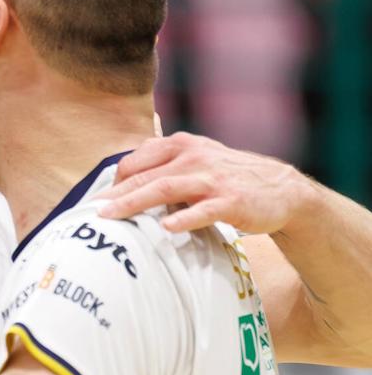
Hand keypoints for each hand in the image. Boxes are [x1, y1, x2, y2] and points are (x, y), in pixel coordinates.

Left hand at [99, 132, 311, 234]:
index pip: (138, 160)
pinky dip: (184, 219)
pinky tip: (167, 228)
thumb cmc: (228, 178)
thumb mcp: (196, 161)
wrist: (281, 190)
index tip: (97, 200)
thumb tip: (121, 181)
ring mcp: (213, 179)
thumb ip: (163, 166)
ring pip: (167, 188)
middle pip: (146, 175)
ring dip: (136, 202)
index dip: (115, 180)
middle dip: (116, 193)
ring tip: (113, 216)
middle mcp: (195, 157)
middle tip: (92, 212)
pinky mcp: (231, 201)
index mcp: (182, 145)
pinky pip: (203, 210)